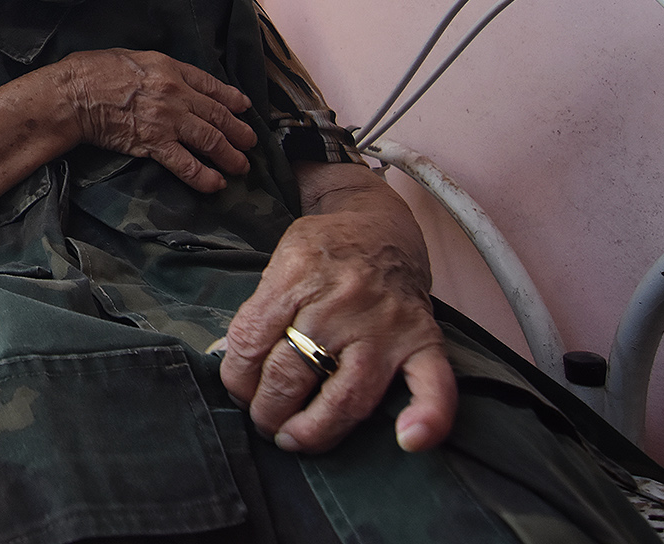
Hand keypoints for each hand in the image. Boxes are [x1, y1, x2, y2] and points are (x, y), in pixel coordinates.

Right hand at [59, 50, 257, 192]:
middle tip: (250, 142)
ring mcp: (168, 120)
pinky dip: (204, 176)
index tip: (244, 107)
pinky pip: (186, 163)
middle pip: (218, 115)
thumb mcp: (134, 56)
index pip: (211, 85)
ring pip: (210, 139)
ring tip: (241, 167)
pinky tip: (216, 183)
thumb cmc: (95, 71)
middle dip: (239, 131)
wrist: (75, 95)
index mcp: (171, 68)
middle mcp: (176, 94)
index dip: (231, 98)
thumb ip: (158, 69)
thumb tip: (168, 79)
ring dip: (230, 155)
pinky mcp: (154, 144)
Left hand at [218, 188, 455, 453]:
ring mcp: (385, 324)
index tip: (237, 392)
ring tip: (294, 440)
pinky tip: (410, 441)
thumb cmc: (324, 249)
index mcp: (297, 274)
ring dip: (314, 431)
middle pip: (291, 374)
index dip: (235, 378)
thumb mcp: (279, 261)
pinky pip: (434, 385)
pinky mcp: (424, 339)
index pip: (251, 342)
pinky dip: (429, 416)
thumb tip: (229, 361)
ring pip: (347, 396)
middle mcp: (341, 301)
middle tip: (263, 420)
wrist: (382, 224)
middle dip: (267, 410)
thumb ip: (258, 312)